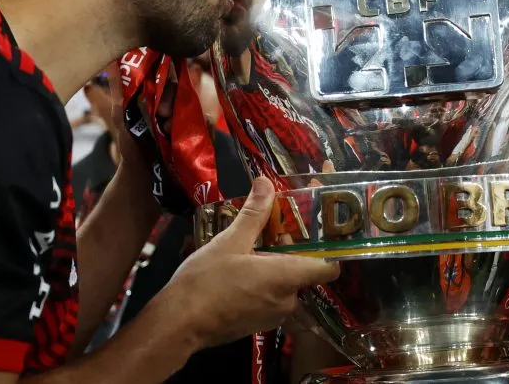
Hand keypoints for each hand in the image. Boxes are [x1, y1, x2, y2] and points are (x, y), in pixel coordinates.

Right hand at [164, 177, 340, 348]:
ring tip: (254, 242)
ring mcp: (273, 315)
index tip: (321, 229)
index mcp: (287, 278)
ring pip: (285, 283)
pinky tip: (243, 266)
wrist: (177, 325)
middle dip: (292, 248)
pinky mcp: (258, 323)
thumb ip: (254, 214)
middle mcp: (287, 299)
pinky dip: (263, 280)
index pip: (330, 267)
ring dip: (275, 263)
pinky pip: (270, 296)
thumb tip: (266, 182)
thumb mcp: (230, 242)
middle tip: (276, 225)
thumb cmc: (206, 282)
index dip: (331, 248)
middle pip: (304, 269)